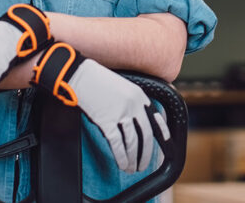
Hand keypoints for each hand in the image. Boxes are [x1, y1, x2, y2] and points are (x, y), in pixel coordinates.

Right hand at [32, 42, 169, 172]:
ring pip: (132, 143)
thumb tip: (136, 122)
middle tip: (143, 164)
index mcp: (139, 96)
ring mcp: (120, 113)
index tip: (165, 144)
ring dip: (133, 159)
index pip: (156, 119)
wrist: (80, 75)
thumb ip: (133, 102)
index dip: (162, 133)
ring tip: (132, 168)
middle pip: (145, 135)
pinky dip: (121, 157)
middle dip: (146, 153)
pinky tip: (121, 164)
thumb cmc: (98, 80)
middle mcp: (134, 105)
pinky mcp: (107, 121)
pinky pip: (117, 144)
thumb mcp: (123, 87)